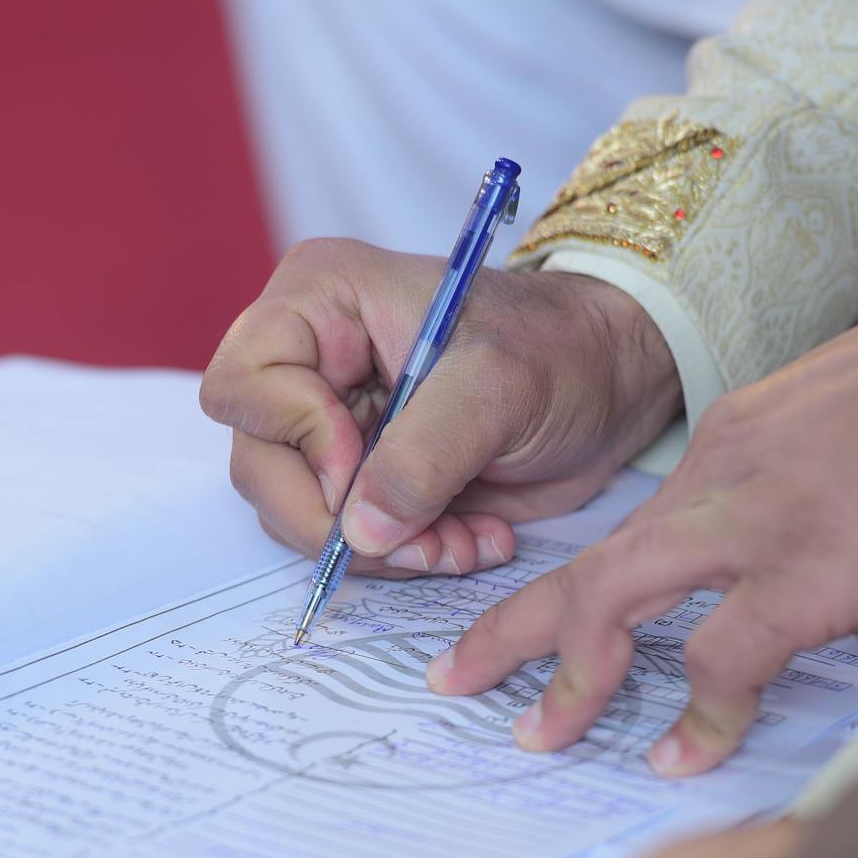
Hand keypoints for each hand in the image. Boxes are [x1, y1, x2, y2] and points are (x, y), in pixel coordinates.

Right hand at [199, 239, 678, 576]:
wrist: (612, 381)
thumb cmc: (561, 349)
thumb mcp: (499, 387)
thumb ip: (423, 454)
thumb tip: (360, 530)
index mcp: (320, 302)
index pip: (245, 387)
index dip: (297, 441)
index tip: (366, 469)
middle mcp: (309, 362)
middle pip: (260, 465)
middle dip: (341, 521)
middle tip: (422, 542)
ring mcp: (331, 424)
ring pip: (301, 514)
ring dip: (383, 549)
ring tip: (462, 543)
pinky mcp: (363, 477)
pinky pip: (350, 539)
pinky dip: (408, 555)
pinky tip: (471, 540)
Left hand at [430, 250, 857, 772]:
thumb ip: (840, 525)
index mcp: (731, 446)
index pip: (638, 531)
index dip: (587, 588)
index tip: (552, 629)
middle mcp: (718, 480)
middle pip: (587, 561)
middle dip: (514, 627)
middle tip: (459, 678)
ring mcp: (754, 525)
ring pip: (611, 597)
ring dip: (565, 674)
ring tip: (536, 736)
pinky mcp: (809, 574)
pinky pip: (724, 660)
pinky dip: (696, 717)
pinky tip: (678, 758)